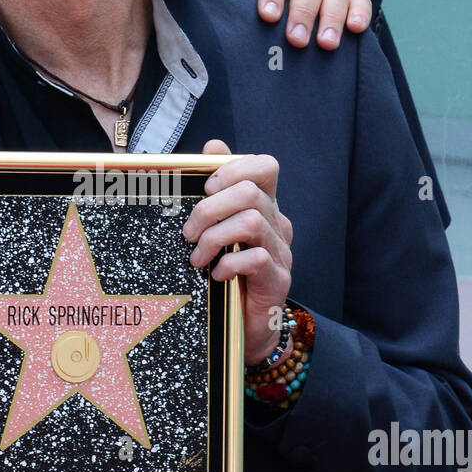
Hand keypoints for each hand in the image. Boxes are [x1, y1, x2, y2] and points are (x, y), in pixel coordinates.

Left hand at [184, 140, 292, 363]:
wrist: (248, 327)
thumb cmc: (228, 274)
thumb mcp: (218, 228)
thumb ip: (217, 190)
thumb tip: (213, 145)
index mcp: (264, 207)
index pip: (265, 167)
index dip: (234, 168)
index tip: (206, 189)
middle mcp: (278, 225)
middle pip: (251, 192)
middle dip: (210, 208)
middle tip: (189, 232)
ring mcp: (281, 252)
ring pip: (252, 222)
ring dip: (215, 237)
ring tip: (197, 257)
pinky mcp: (278, 280)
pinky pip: (256, 259)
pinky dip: (229, 264)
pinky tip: (216, 275)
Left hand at [240, 0, 372, 47]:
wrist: (287, 17)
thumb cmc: (262, 25)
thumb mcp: (246, 18)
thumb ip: (236, 22)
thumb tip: (221, 43)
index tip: (268, 17)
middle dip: (302, 13)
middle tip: (297, 40)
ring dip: (331, 19)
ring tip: (326, 45)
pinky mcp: (350, 1)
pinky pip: (360, 1)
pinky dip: (359, 13)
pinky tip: (356, 29)